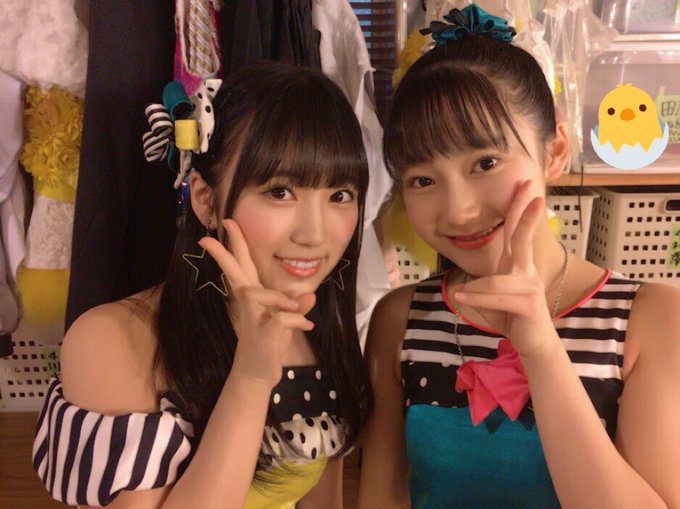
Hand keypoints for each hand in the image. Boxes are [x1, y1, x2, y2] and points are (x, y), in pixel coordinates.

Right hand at [199, 219, 316, 388]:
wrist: (259, 374)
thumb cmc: (271, 344)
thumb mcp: (288, 322)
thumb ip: (297, 307)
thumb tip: (310, 296)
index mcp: (254, 297)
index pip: (243, 266)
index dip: (236, 245)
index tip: (227, 222)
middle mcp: (249, 305)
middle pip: (234, 273)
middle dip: (225, 253)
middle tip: (208, 238)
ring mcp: (252, 319)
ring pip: (255, 293)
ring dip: (278, 297)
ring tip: (296, 306)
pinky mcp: (262, 335)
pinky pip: (279, 319)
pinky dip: (296, 320)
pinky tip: (307, 325)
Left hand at [453, 182, 555, 356]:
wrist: (533, 344)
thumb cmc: (511, 317)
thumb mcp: (491, 298)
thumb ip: (479, 287)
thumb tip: (459, 288)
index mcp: (517, 264)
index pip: (516, 231)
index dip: (519, 208)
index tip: (524, 186)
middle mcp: (526, 270)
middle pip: (522, 237)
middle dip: (526, 214)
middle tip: (533, 192)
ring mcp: (530, 286)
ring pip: (494, 280)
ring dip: (474, 290)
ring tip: (461, 296)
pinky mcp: (529, 304)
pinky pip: (496, 296)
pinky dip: (477, 298)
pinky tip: (462, 299)